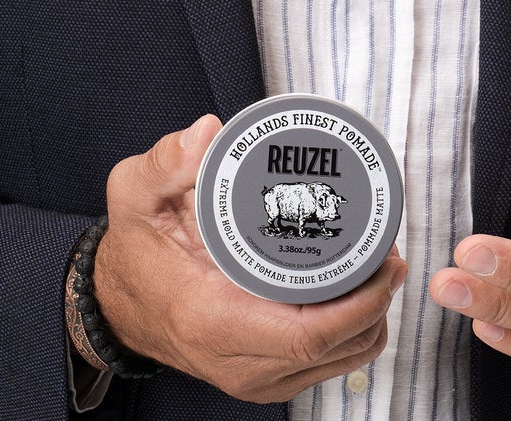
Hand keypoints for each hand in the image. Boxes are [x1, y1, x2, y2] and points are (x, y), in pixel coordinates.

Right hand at [92, 114, 407, 402]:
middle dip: (377, 303)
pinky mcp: (263, 377)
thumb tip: (208, 132)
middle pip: (335, 351)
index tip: (386, 261)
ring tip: (381, 263)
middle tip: (392, 249)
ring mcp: (251, 378)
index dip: (360, 304)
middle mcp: (236, 362)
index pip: (306, 335)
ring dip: (371, 318)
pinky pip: (325, 364)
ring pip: (338, 363)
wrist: (117, 299)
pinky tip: (356, 291)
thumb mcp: (134, 192)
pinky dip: (351, 333)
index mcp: (210, 320)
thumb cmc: (135, 245)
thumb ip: (166, 159)